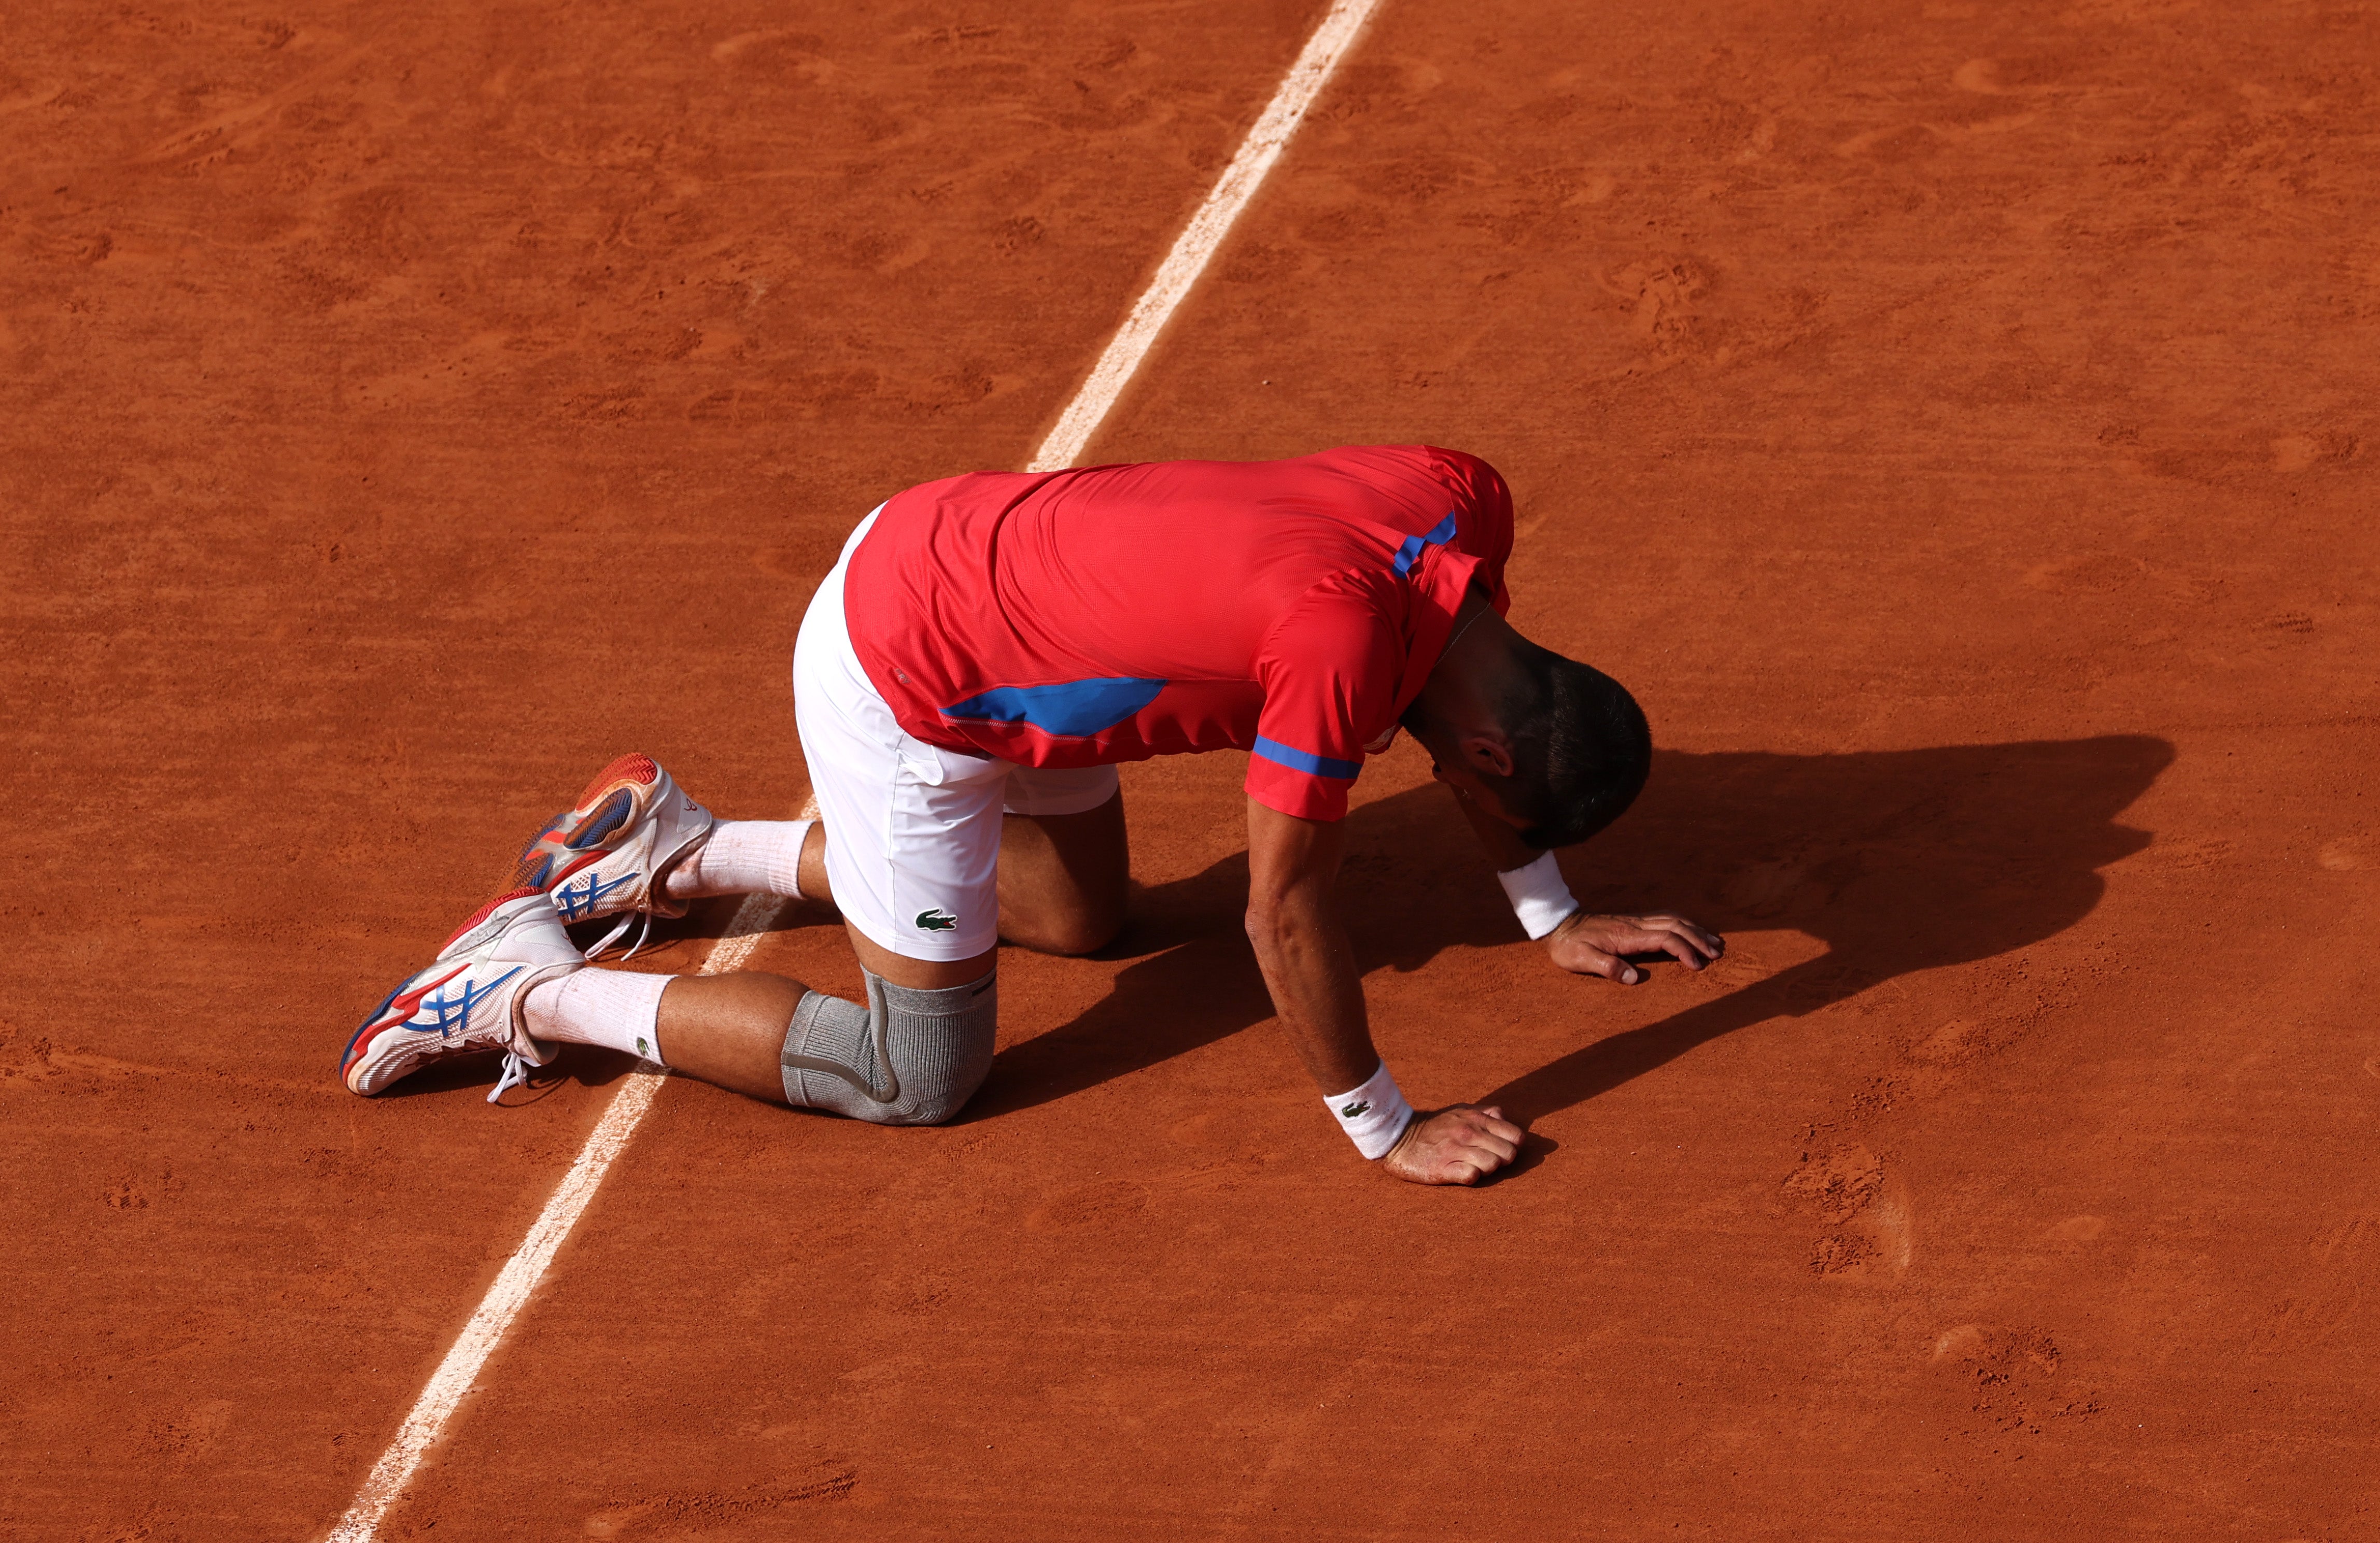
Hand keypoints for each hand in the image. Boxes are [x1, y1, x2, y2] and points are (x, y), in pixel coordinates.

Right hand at [1381, 1104, 1523, 1185]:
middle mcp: (1468, 1133)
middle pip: (1508, 1154)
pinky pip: (1471, 1176)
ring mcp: (1456, 1150)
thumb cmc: (1434, 1126)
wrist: (1399, 1137)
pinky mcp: (1443, 1168)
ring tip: (1474, 1166)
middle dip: (1502, 1160)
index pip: (1515, 1136)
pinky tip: (1462, 1173)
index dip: (1513, 1145)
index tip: (1501, 1149)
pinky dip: (1471, 1177)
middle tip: (1488, 1160)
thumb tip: (1505, 1120)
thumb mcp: (1461, 1111)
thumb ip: (1485, 1113)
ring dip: (1487, 1170)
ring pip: (1493, 1165)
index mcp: (1475, 1119)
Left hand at [1544, 911, 1723, 982]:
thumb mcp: (1582, 959)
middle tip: (1717, 953)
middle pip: (1675, 926)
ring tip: (1714, 942)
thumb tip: (1635, 979)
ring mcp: (1635, 921)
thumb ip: (1608, 967)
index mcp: (1627, 935)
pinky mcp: (1633, 922)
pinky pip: (1664, 919)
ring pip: (1673, 919)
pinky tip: (1690, 931)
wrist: (1558, 924)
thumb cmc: (1569, 945)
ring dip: (1695, 930)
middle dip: (1698, 939)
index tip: (1697, 965)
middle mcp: (1635, 924)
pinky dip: (1683, 925)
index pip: (1665, 938)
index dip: (1684, 950)